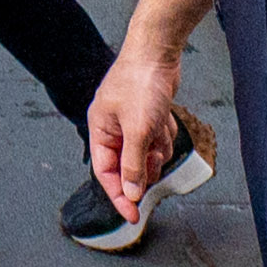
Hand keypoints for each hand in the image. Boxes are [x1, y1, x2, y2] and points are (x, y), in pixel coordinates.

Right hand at [85, 43, 186, 223]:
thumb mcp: (138, 129)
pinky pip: (158, 138)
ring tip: (160, 129)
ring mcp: (132, 121)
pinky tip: (166, 118)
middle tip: (154, 156)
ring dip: (158, 147)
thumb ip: (133, 165)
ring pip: (147, 154)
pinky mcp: (149, 115)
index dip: (119, 196)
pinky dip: (165, 133)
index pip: (106, 173)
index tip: (134, 216)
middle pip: (129, 166)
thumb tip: (131, 193)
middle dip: (145, 164)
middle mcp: (113, 128)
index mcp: (100, 130)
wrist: (159, 50)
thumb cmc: (140, 81)